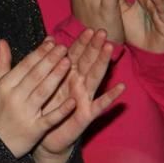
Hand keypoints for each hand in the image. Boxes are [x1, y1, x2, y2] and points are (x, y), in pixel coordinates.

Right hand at [0, 39, 72, 157]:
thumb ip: (1, 64)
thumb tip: (2, 41)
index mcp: (5, 85)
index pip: (25, 65)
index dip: (40, 53)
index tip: (52, 42)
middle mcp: (14, 97)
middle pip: (35, 75)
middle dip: (50, 60)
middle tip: (64, 47)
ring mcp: (24, 114)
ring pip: (43, 92)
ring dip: (56, 76)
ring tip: (69, 63)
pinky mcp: (34, 130)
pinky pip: (50, 118)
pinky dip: (62, 110)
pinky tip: (73, 100)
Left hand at [34, 29, 125, 162]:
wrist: (45, 134)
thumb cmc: (45, 106)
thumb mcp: (42, 81)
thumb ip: (46, 61)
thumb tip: (50, 38)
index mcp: (66, 75)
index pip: (75, 55)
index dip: (82, 42)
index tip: (89, 28)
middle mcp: (78, 84)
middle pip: (87, 62)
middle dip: (95, 47)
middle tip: (103, 32)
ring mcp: (84, 98)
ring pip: (94, 78)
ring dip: (102, 63)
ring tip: (110, 49)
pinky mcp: (86, 115)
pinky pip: (99, 105)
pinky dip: (110, 97)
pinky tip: (120, 88)